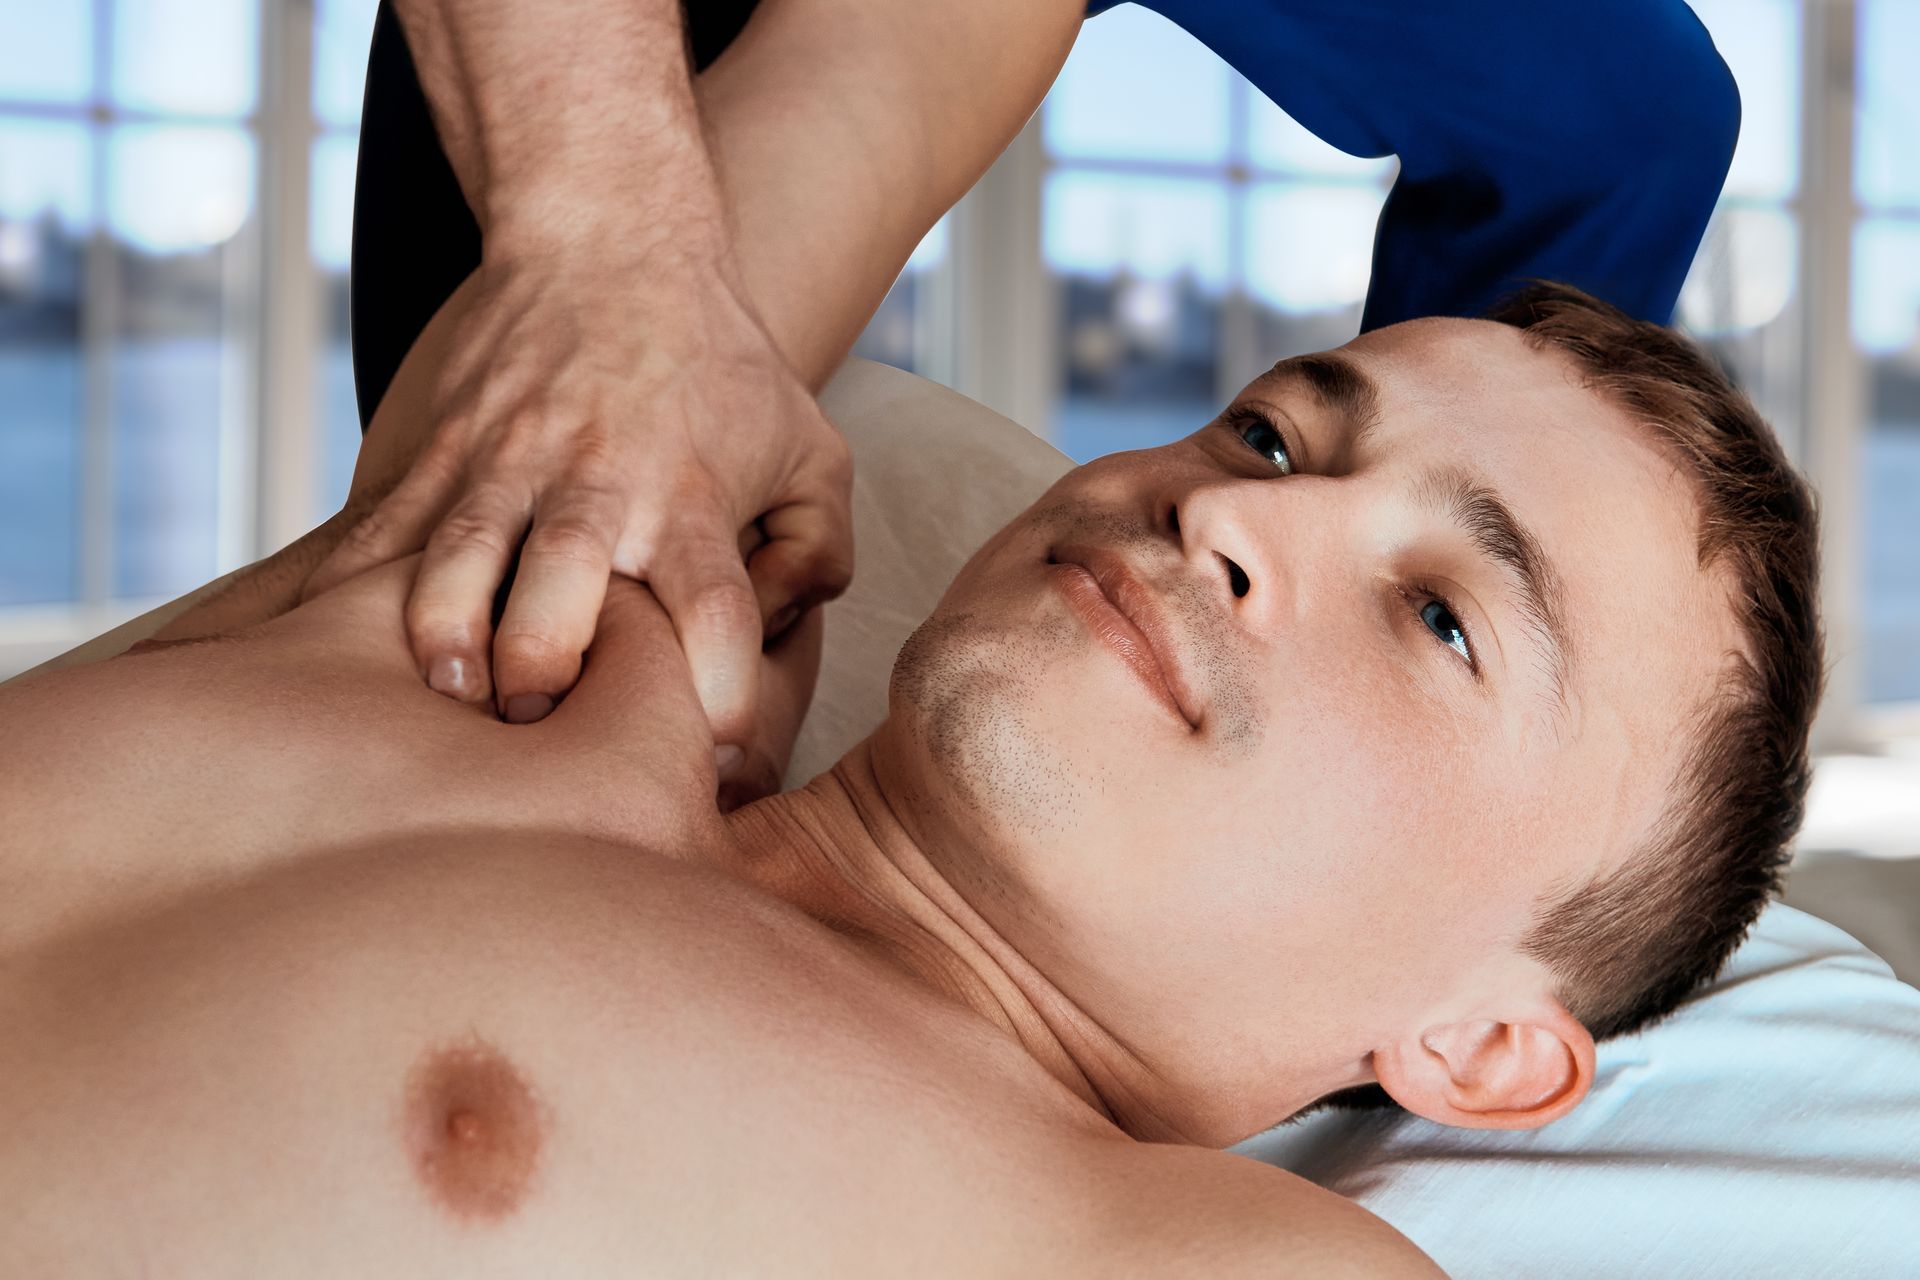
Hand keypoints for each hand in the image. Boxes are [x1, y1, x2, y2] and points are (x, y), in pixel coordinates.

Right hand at [303, 240, 852, 763]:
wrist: (609, 236)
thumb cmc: (719, 362)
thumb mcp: (812, 447)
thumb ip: (820, 550)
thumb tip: (784, 632)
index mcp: (694, 502)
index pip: (715, 608)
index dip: (716, 691)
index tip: (713, 751)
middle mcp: (599, 489)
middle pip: (562, 595)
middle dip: (544, 674)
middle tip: (542, 719)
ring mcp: (508, 466)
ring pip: (459, 564)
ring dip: (447, 639)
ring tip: (454, 690)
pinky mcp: (442, 451)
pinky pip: (385, 531)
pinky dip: (352, 591)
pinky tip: (330, 642)